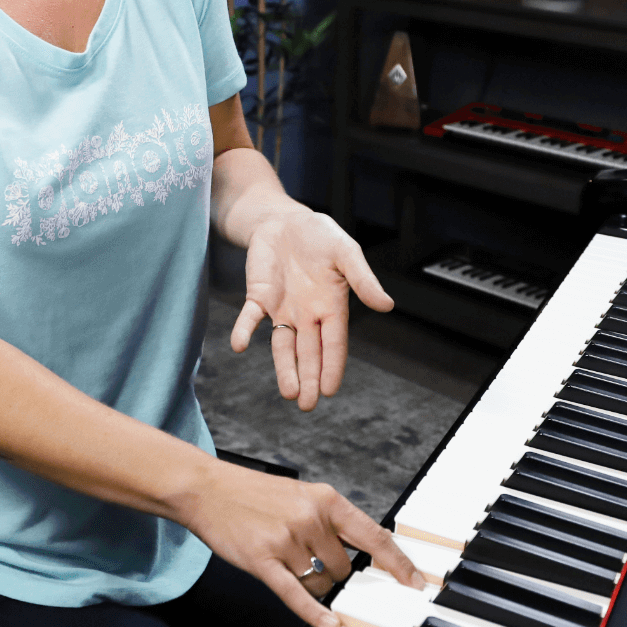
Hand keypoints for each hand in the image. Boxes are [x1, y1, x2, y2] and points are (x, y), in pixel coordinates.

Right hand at [178, 460, 426, 626]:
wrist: (207, 489)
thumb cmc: (253, 495)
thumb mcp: (302, 496)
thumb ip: (332, 522)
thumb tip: (362, 552)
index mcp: (326, 499)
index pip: (374, 537)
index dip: (398, 563)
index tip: (415, 582)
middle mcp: (310, 518)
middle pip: (344, 568)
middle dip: (332, 572)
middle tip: (307, 559)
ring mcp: (286, 540)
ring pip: (320, 582)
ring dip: (310, 583)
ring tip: (285, 561)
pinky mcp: (263, 561)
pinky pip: (297, 595)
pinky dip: (315, 613)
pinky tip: (330, 624)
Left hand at [228, 209, 392, 410]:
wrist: (285, 221)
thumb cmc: (320, 236)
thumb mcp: (346, 251)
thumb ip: (363, 278)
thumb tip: (386, 306)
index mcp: (331, 306)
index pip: (333, 343)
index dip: (332, 366)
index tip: (330, 390)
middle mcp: (307, 314)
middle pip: (308, 352)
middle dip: (308, 378)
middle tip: (307, 405)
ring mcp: (282, 308)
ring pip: (282, 345)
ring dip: (284, 367)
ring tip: (288, 393)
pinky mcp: (258, 297)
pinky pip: (250, 318)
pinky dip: (244, 330)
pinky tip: (239, 345)